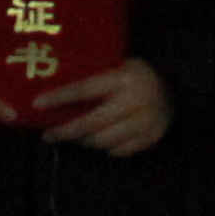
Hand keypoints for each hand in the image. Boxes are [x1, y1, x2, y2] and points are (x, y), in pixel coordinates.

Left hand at [43, 59, 173, 156]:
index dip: (60, 98)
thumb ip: (96, 76)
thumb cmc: (138, 74)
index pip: (85, 89)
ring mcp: (145, 122)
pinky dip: (106, 148)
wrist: (177, 88)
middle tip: (48, 136)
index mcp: (123, 78)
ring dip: (85, 141)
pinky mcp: (152, 137)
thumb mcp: (119, 65)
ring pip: (104, 141)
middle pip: (92, 123)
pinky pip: (120, 151)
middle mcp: (134, 101)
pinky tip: (98, 141)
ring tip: (74, 136)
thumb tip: (56, 89)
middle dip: (66, 131)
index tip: (38, 105)